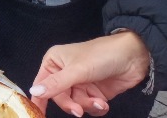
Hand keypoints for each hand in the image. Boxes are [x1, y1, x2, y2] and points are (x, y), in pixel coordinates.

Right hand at [30, 32, 150, 115]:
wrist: (132, 57)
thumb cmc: (100, 55)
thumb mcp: (76, 70)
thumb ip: (56, 84)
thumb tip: (34, 92)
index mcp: (54, 62)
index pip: (41, 84)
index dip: (39, 98)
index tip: (38, 114)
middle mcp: (64, 73)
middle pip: (59, 98)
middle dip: (71, 104)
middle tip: (79, 111)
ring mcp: (80, 84)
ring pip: (75, 104)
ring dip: (87, 105)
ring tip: (99, 101)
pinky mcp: (94, 93)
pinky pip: (88, 107)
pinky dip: (96, 107)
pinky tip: (103, 103)